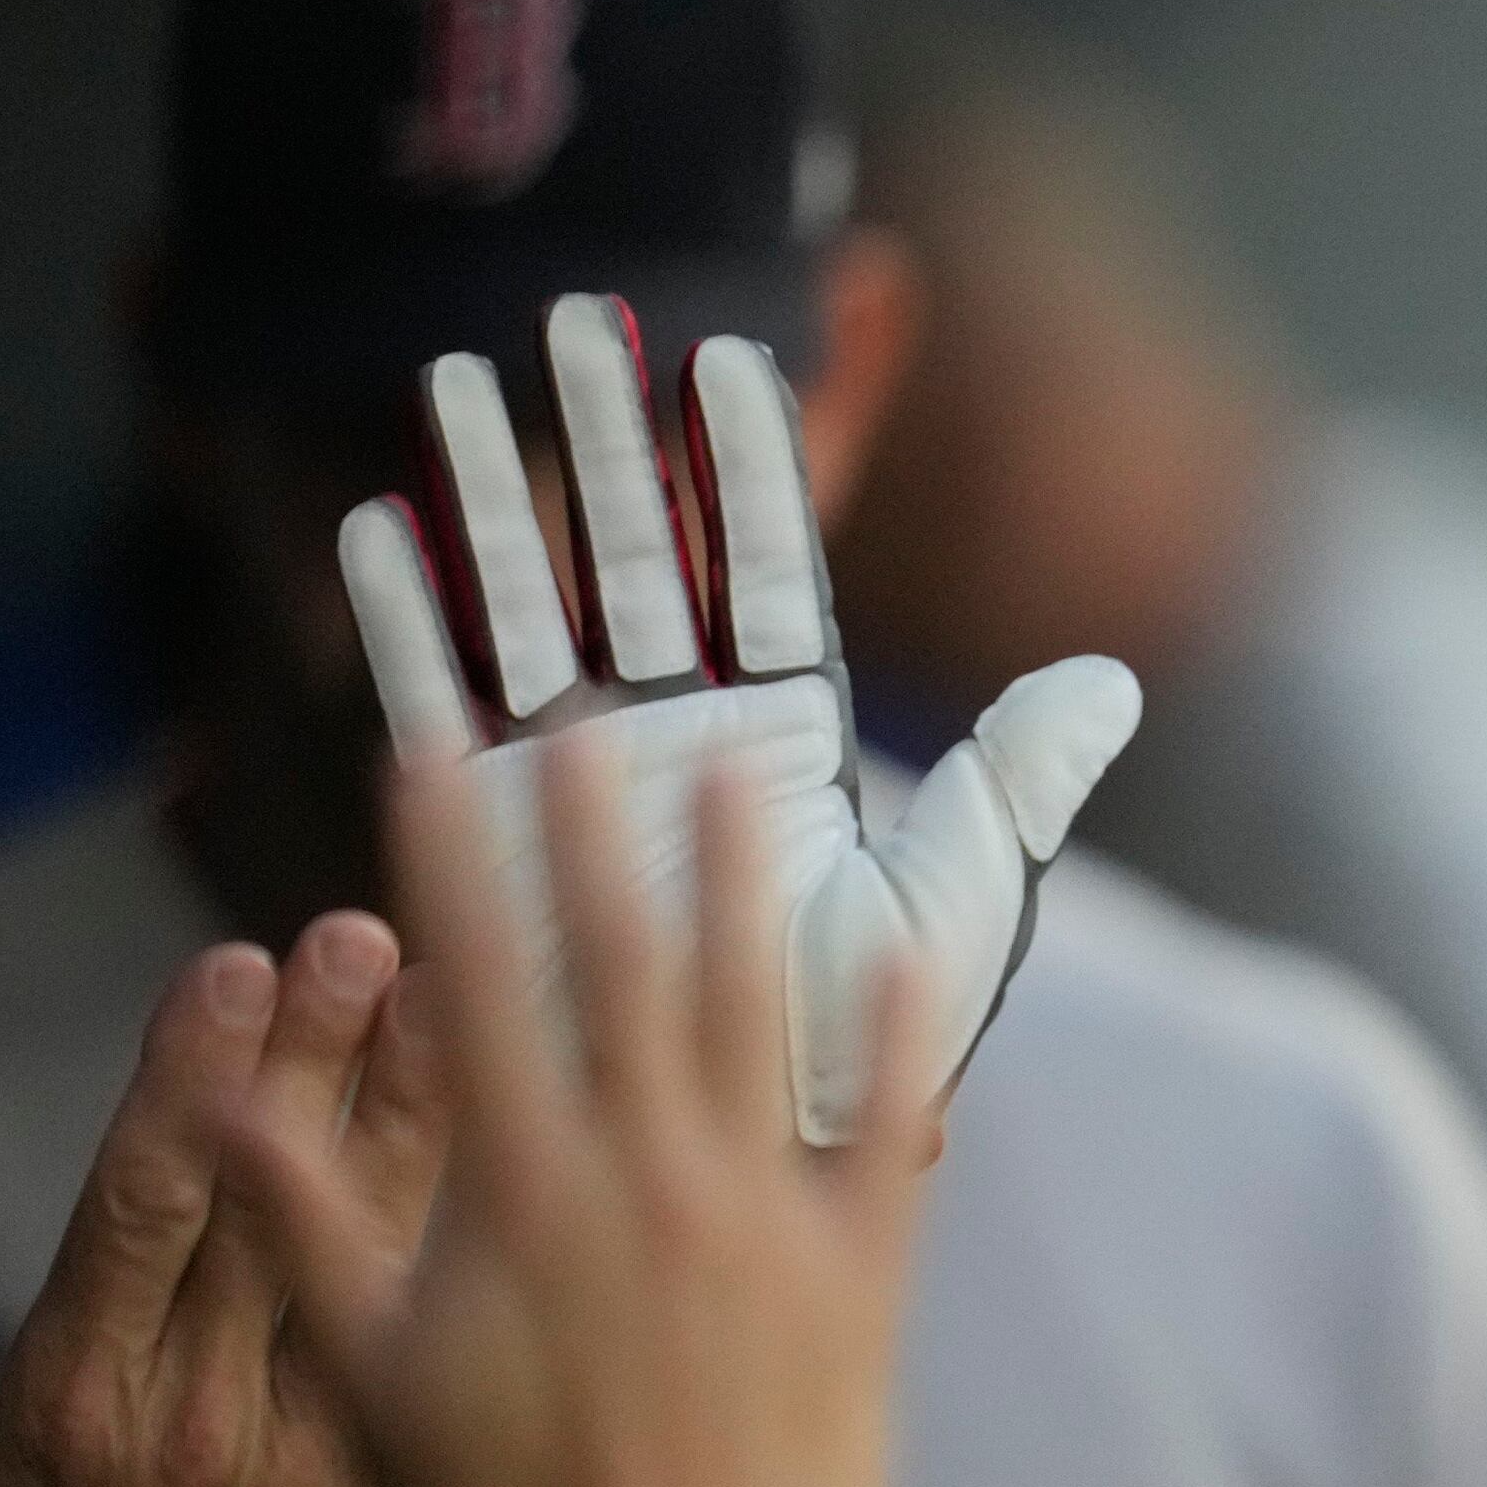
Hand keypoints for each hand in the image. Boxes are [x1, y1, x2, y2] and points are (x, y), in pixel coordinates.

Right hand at [0, 915, 447, 1486]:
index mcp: (78, 1407)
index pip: (142, 1205)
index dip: (193, 1079)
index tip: (234, 967)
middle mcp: (204, 1424)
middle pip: (276, 1208)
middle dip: (323, 1062)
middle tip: (368, 938)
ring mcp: (318, 1470)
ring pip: (383, 1268)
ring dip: (418, 1126)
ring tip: (466, 996)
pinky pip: (462, 1367)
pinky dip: (499, 1260)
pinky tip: (540, 1161)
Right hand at [227, 737, 937, 1486]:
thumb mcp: (365, 1386)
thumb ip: (302, 1229)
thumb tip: (224, 1097)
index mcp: (519, 1198)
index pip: (475, 990)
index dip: (450, 862)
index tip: (435, 753)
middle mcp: (647, 1182)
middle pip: (622, 969)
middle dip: (600, 833)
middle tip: (595, 717)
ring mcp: (763, 1223)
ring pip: (754, 1018)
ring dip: (745, 887)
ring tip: (742, 778)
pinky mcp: (859, 1280)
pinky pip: (886, 1132)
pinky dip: (895, 1036)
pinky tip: (902, 944)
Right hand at [335, 292, 1139, 1142]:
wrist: (756, 1173)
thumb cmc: (860, 1061)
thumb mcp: (953, 909)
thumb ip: (1017, 782)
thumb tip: (1111, 681)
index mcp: (786, 743)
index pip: (772, 573)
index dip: (754, 468)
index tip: (732, 358)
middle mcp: (682, 746)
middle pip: (644, 560)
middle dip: (609, 439)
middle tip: (573, 312)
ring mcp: (589, 788)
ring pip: (534, 610)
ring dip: (493, 495)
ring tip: (449, 379)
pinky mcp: (509, 846)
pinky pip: (448, 722)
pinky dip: (409, 632)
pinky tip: (375, 538)